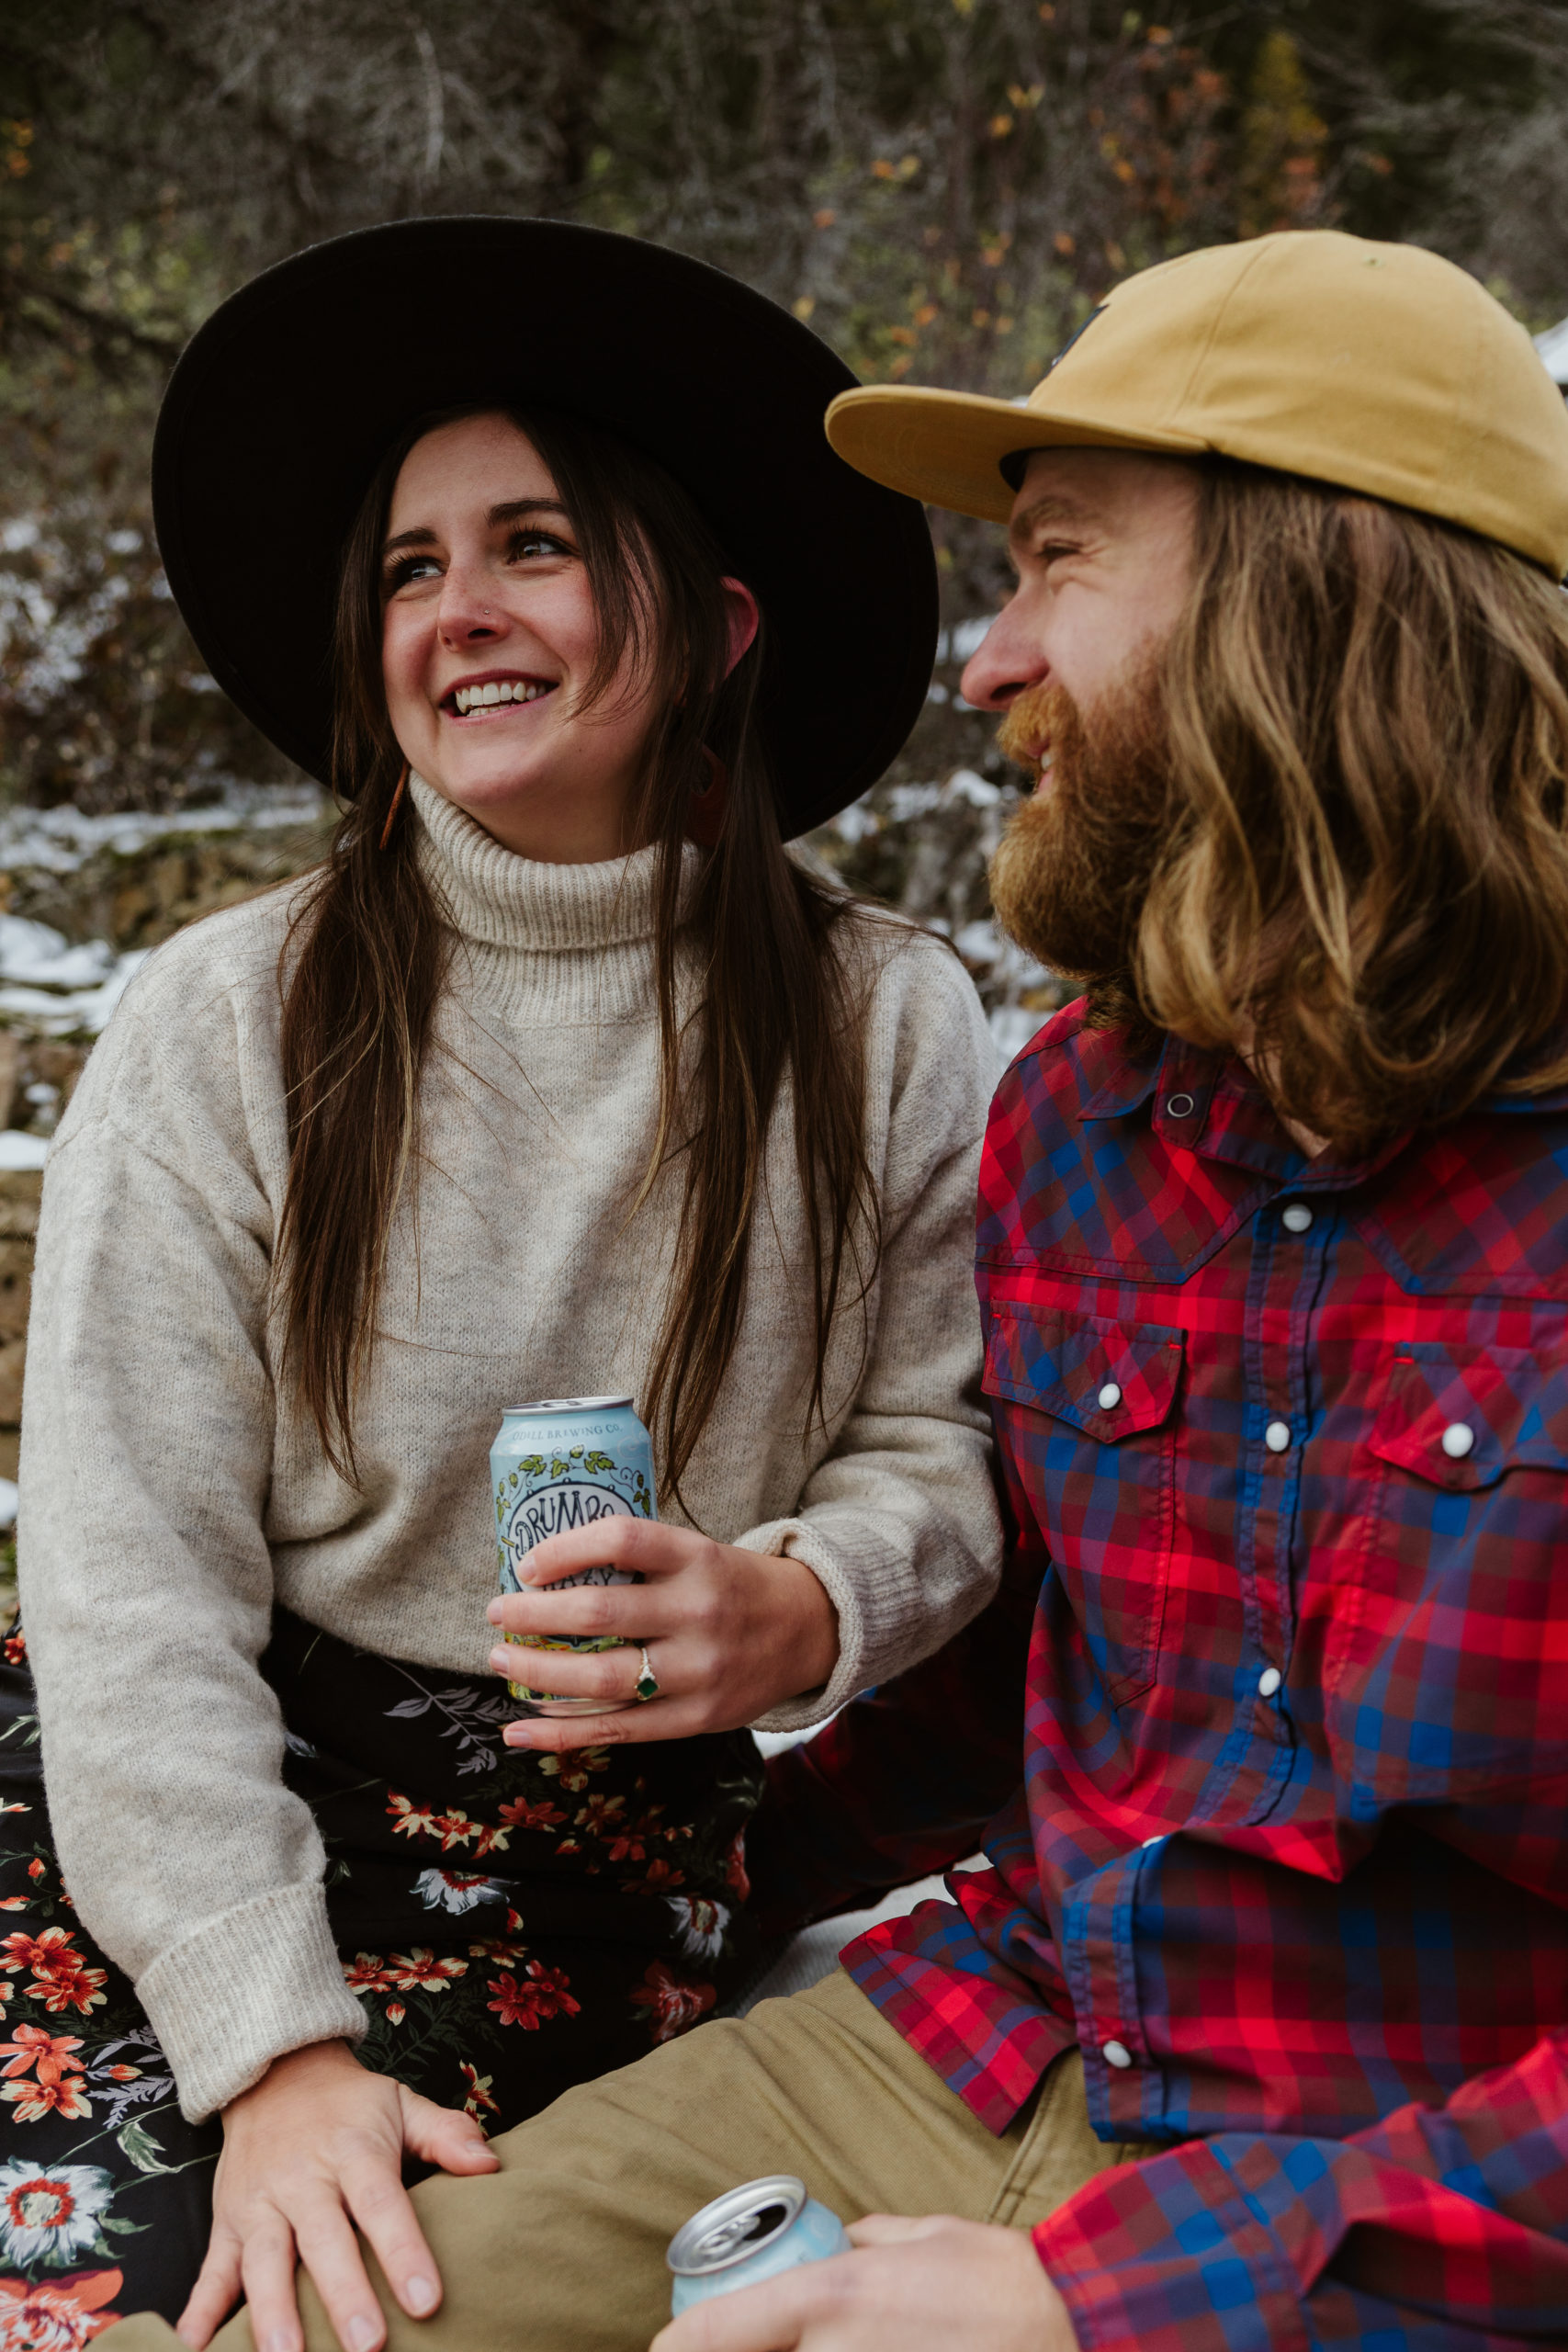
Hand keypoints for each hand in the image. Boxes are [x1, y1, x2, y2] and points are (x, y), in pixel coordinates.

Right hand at [177, 2038, 498, 2351]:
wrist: (273, 2072)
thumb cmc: (350, 2104)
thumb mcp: (401, 2104)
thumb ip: (445, 2134)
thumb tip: (491, 2166)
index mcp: (352, 2151)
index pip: (381, 2205)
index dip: (403, 2252)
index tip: (426, 2300)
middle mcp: (302, 2180)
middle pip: (323, 2242)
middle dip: (343, 2296)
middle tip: (367, 2348)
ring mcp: (259, 2205)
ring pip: (264, 2263)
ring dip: (272, 2314)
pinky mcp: (228, 2223)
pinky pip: (211, 2272)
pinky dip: (198, 2312)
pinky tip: (191, 2350)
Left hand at [486, 1518, 837, 1752]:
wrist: (807, 1630)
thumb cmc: (732, 1588)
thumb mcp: (699, 1554)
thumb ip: (641, 1561)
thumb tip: (545, 1570)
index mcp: (698, 1558)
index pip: (624, 1539)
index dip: (566, 1547)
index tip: (527, 1563)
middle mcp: (699, 1611)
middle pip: (601, 1612)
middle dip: (534, 1614)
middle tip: (497, 1612)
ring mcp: (699, 1669)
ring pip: (603, 1676)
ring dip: (538, 1671)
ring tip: (501, 1658)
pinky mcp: (696, 1717)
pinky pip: (617, 1730)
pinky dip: (561, 1734)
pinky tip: (519, 1731)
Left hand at [649, 2215, 1078, 2351]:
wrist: (1070, 2326)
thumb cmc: (1001, 2278)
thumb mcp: (925, 2233)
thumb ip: (871, 2239)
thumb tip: (846, 2241)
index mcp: (831, 2297)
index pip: (717, 2332)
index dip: (677, 2345)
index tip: (661, 2348)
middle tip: (750, 2342)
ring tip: (840, 2342)